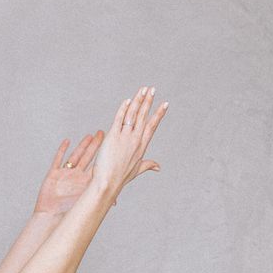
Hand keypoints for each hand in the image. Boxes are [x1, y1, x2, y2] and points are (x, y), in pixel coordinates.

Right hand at [32, 129, 105, 215]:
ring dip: (81, 146)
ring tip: (89, 136)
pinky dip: (62, 150)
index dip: (103, 154)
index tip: (110, 144)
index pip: (97, 164)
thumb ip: (98, 198)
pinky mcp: (53, 174)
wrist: (52, 218)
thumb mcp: (86, 203)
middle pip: (87, 158)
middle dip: (94, 146)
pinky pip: (58, 160)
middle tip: (101, 133)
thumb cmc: (69, 213)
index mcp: (86, 183)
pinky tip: (67, 141)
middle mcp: (77, 177)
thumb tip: (115, 202)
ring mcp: (65, 175)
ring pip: (75, 156)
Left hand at [90, 85, 166, 203]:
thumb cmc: (120, 178)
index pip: (152, 126)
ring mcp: (125, 137)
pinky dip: (124, 109)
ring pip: (133, 115)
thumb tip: (158, 167)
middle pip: (143, 116)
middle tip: (152, 89)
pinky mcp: (113, 136)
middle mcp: (135, 140)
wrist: (108, 183)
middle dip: (148, 101)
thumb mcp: (137, 170)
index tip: (165, 104)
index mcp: (142, 146)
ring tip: (143, 89)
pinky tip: (127, 100)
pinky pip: (119, 119)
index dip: (158, 114)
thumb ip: (148, 165)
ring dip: (138, 100)